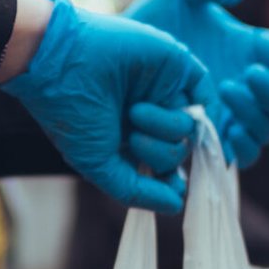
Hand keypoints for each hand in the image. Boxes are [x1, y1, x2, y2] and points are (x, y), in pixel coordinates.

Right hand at [0, 0, 202, 214]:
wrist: (62, 63)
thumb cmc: (73, 116)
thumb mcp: (100, 166)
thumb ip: (137, 191)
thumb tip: (176, 206)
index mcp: (127, 139)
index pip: (164, 170)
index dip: (170, 182)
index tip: (171, 188)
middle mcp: (147, 117)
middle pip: (178, 153)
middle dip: (161, 154)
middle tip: (133, 139)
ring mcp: (162, 91)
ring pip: (191, 128)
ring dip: (166, 127)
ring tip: (135, 112)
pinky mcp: (176, 66)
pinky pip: (206, 95)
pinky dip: (202, 111)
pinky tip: (178, 113)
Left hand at [127, 0, 268, 165]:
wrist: (117, 59)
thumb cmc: (154, 22)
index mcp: (251, 50)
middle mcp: (250, 88)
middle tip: (250, 73)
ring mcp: (233, 118)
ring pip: (265, 132)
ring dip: (253, 115)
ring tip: (225, 89)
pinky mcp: (213, 143)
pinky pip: (240, 156)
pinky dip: (238, 147)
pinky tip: (223, 131)